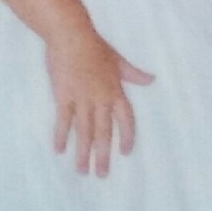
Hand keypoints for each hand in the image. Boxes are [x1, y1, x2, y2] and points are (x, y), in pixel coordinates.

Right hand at [45, 20, 152, 175]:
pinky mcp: (64, 97)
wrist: (72, 36)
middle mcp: (101, 99)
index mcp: (115, 91)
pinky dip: (62, 136)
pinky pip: (64, 121)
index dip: (127, 137)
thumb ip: (133, 74)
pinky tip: (59, 150)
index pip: (126, 120)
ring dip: (83, 152)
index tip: (125, 152)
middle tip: (101, 174)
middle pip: (104, 132)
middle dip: (103, 155)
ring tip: (82, 171)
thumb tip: (152, 79)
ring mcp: (82, 100)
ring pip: (84, 131)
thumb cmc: (94, 46)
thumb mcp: (118, 60)